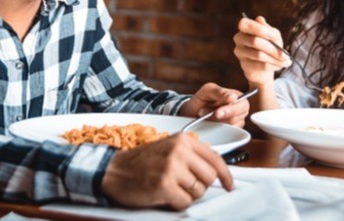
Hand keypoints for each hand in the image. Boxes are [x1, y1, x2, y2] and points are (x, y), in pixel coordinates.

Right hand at [102, 132, 231, 209]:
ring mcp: (172, 168)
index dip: (226, 175)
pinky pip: (185, 202)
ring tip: (170, 188)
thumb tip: (215, 171)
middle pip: (210, 177)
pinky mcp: (164, 185)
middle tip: (184, 186)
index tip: (229, 185)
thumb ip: (191, 155)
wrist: (114, 170)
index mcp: (183, 140)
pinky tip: (163, 195)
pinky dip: (176, 203)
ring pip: (199, 191)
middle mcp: (180, 151)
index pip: (215, 158)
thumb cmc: (141, 162)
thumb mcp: (169, 148)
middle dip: (200, 186)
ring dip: (186, 195)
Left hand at [178, 82, 248, 126]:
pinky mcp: (231, 132)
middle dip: (223, 116)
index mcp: (237, 96)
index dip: (231, 109)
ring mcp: (236, 122)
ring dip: (216, 121)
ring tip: (205, 115)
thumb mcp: (207, 90)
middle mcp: (239, 109)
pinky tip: (209, 123)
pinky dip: (217, 128)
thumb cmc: (202, 99)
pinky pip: (227, 133)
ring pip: (232, 125)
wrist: (191, 112)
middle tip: (212, 115)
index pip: (241, 103)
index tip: (218, 112)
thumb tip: (233, 97)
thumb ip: (219, 92)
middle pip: (238, 116)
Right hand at [233, 15, 289, 86]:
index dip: (259, 29)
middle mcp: (239, 38)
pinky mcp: (244, 65)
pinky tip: (279, 66)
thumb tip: (260, 19)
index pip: (244, 24)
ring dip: (275, 59)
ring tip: (285, 62)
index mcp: (245, 27)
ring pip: (259, 55)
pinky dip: (273, 66)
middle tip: (286, 56)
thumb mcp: (273, 36)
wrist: (265, 66)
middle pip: (255, 41)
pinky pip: (261, 65)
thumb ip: (269, 29)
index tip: (274, 36)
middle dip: (273, 49)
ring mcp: (240, 52)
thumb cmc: (270, 46)